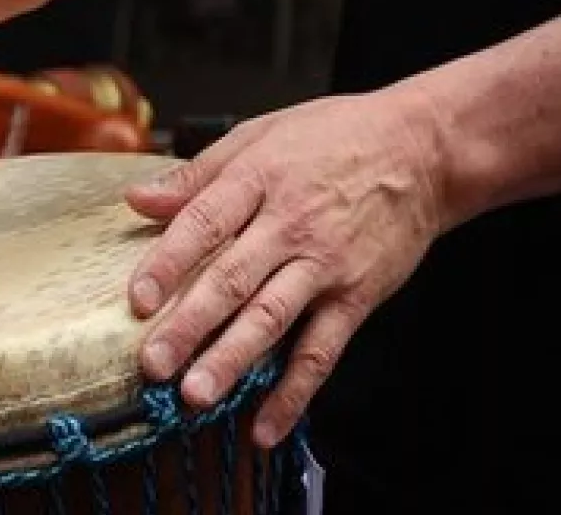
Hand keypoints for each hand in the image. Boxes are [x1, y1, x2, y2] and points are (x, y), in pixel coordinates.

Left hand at [125, 89, 446, 447]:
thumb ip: (195, 176)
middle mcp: (290, 226)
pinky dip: (294, 392)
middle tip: (153, 365)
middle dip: (190, 326)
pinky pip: (322, 351)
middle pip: (232, 280)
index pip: (204, 224)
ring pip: (272, 319)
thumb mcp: (259, 135)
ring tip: (196, 396)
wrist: (423, 151)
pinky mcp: (356, 297)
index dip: (168, 263)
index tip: (137, 300)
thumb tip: (137, 200)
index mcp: (258, 181)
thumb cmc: (333, 138)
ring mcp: (325, 266)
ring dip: (233, 361)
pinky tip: (264, 426)